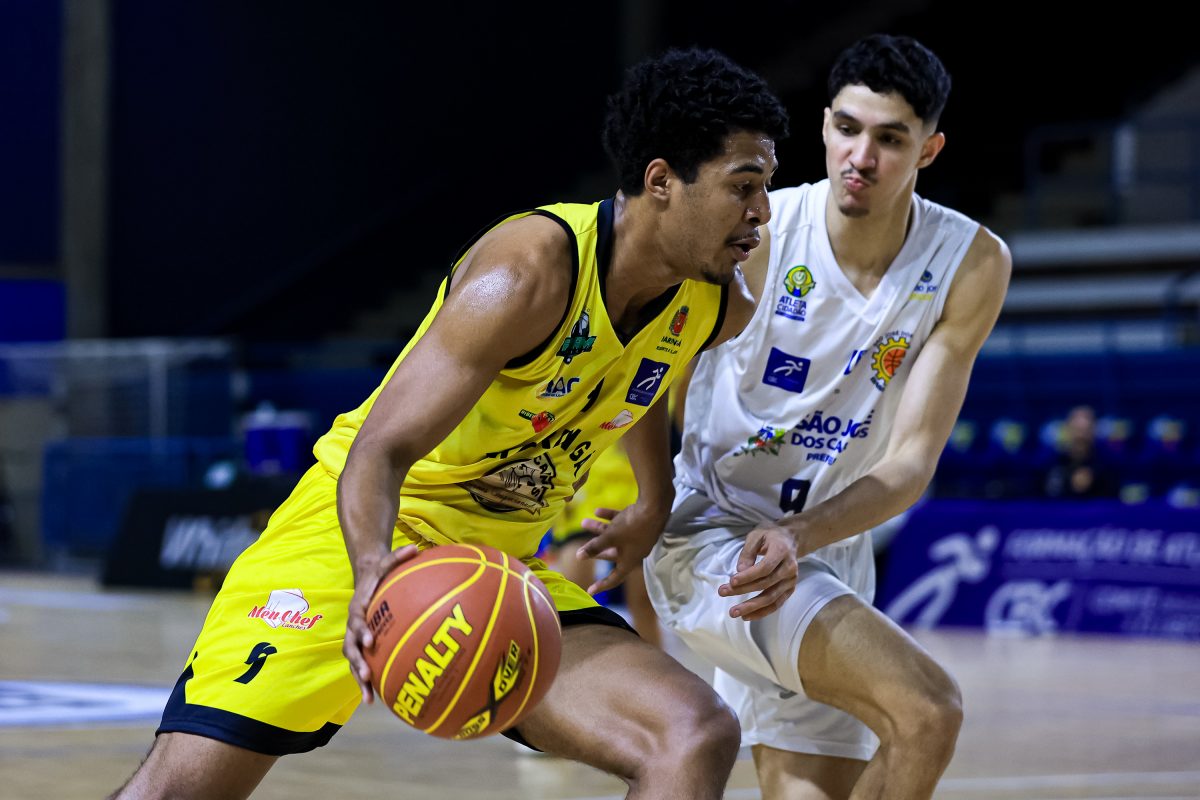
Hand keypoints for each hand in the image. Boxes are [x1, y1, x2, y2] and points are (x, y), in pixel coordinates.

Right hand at [343, 544, 419, 704]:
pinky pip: (363, 665)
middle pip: (350, 646)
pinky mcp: (362, 646)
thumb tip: (415, 547)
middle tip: (366, 675)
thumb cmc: (379, 572)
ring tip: (369, 698)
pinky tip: (377, 699)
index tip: (369, 640)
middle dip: (357, 662)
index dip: (361, 630)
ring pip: (353, 661)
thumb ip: (398, 556)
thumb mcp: (387, 561)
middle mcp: (353, 625)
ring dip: (359, 679)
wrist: (366, 578)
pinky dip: (367, 682)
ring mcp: (356, 637)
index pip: (357, 620)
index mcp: (358, 607)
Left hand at [575, 502, 669, 595]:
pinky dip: (609, 517)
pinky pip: (620, 522)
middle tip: (581, 549)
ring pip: (614, 535)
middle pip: (611, 553)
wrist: (654, 506)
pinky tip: (597, 510)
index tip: (590, 591)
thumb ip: (595, 547)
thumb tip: (578, 557)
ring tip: (583, 522)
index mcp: (630, 560)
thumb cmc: (633, 527)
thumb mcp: (611, 538)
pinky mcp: (638, 521)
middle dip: (595, 550)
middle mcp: (633, 550)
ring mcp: (636, 535)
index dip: (602, 585)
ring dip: (598, 529)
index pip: (615, 577)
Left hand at [719, 525, 797, 620]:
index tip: (731, 581)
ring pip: (771, 598)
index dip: (748, 576)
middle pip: (766, 584)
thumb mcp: (756, 535)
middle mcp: (789, 567)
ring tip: (734, 612)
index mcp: (782, 551)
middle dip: (743, 590)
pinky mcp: (790, 589)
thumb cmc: (770, 536)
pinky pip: (776, 604)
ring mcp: (791, 580)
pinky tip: (747, 616)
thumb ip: (747, 552)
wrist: (791, 539)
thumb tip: (740, 570)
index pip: (765, 568)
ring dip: (752, 607)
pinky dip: (762, 612)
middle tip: (723, 592)